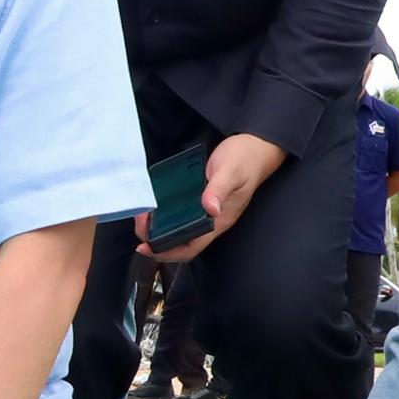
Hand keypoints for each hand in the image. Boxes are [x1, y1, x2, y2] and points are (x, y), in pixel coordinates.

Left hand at [141, 131, 286, 267]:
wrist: (258, 146)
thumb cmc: (246, 159)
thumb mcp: (230, 172)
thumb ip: (219, 189)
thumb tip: (210, 209)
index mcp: (219, 221)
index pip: (191, 248)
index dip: (167, 253)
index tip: (145, 247)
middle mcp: (212, 220)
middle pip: (181, 241)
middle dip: (157, 239)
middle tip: (140, 224)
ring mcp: (207, 210)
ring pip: (180, 228)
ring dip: (160, 227)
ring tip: (142, 215)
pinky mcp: (203, 198)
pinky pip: (182, 212)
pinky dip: (167, 212)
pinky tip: (155, 204)